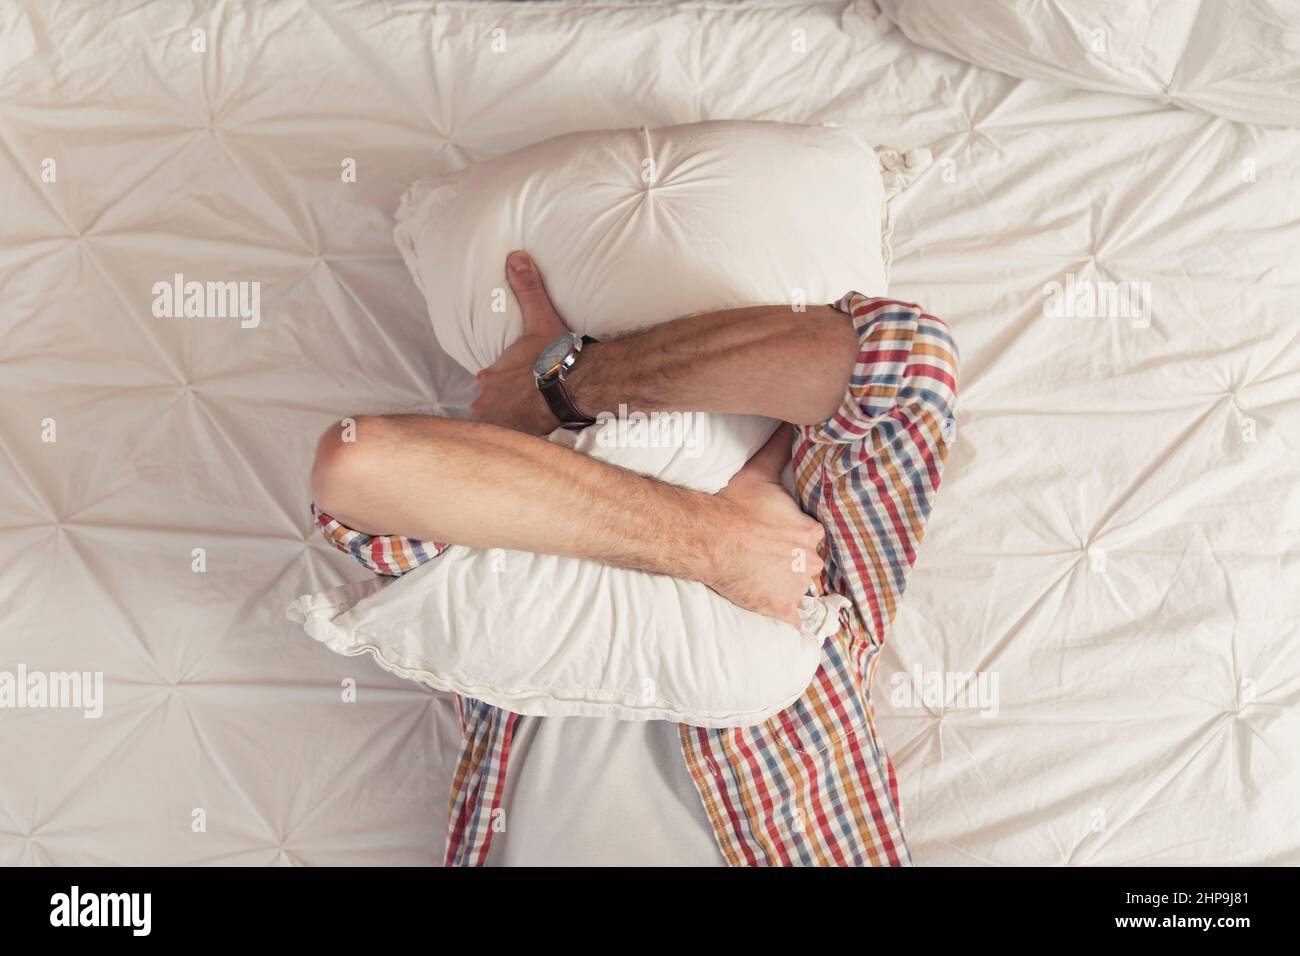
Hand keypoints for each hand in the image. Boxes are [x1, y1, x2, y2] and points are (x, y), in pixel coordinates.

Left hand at [469, 251, 572, 434]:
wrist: (574, 387)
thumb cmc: (554, 356)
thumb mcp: (539, 318)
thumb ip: (527, 289)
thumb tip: (515, 256)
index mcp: (490, 378)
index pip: (486, 382)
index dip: (498, 382)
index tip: (515, 382)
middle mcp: (489, 404)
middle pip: (488, 408)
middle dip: (501, 406)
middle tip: (523, 402)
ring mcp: (504, 425)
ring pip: (500, 426)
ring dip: (511, 424)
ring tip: (528, 422)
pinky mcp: (522, 440)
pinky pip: (518, 444)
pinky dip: (526, 440)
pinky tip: (538, 437)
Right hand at [707, 426, 824, 626]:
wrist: (710, 539)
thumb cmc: (734, 506)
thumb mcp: (760, 473)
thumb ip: (779, 449)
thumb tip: (792, 422)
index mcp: (810, 531)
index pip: (814, 537)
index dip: (799, 538)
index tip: (783, 538)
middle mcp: (810, 560)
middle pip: (810, 564)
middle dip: (795, 563)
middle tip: (771, 558)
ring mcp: (796, 587)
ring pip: (801, 589)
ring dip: (788, 587)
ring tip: (767, 581)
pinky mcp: (781, 608)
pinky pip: (797, 622)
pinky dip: (794, 622)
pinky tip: (792, 622)